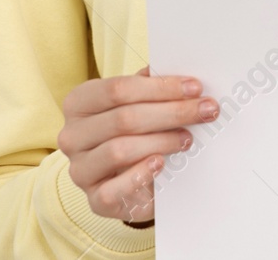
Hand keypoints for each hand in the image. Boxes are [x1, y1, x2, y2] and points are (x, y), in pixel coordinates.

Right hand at [58, 65, 216, 225]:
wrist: (127, 177)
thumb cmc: (133, 131)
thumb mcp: (139, 103)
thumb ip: (152, 87)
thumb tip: (182, 78)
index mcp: (79, 103)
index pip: (117, 89)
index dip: (160, 87)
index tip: (195, 87)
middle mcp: (72, 136)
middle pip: (124, 119)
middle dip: (172, 112)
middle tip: (205, 110)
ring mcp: (80, 169)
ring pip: (119, 150)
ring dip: (162, 141)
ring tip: (187, 138)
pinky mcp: (94, 199)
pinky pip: (113, 190)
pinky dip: (140, 175)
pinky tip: (161, 163)